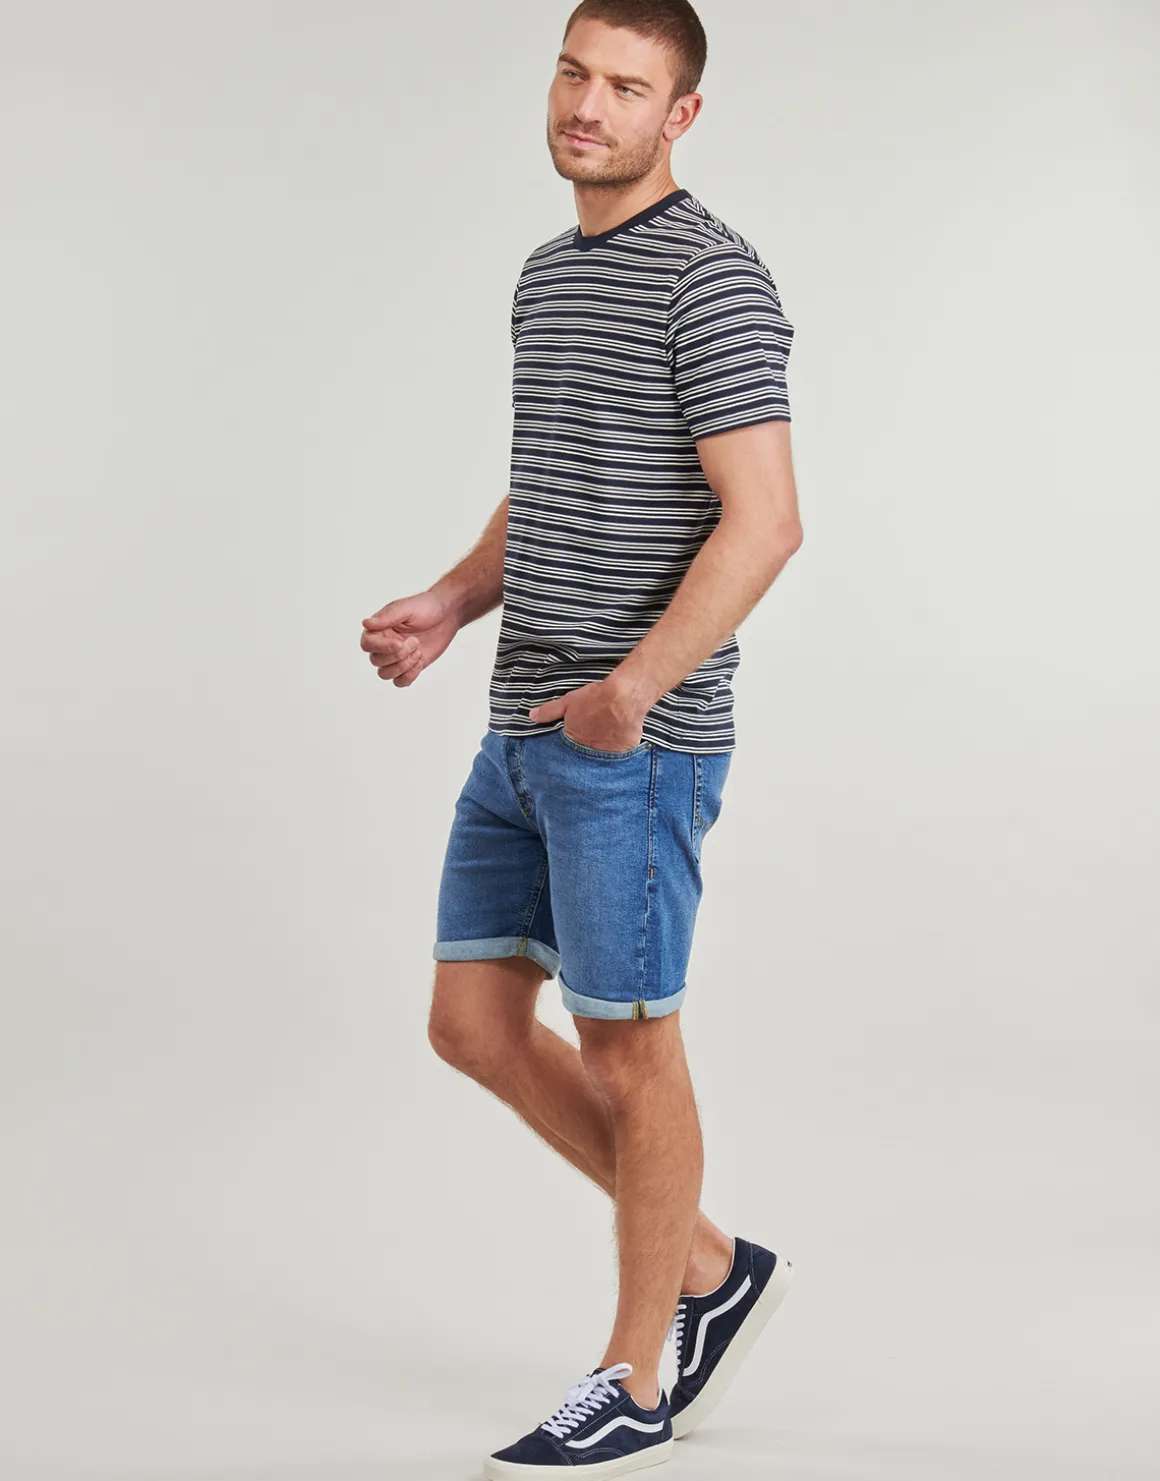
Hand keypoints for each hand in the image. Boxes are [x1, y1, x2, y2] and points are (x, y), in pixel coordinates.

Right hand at [361, 589, 458, 686]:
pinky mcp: (408, 666)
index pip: (367, 644)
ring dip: (403, 667)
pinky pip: (399, 682)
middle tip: (415, 642)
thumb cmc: (426, 607)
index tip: (400, 643)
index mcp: (379, 629)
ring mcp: (395, 657)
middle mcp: (384, 644)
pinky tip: (420, 661)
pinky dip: (409, 676)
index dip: (382, 647)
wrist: (446, 616)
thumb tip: (365, 623)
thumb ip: (387, 617)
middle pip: (376, 661)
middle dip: (397, 656)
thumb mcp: (406, 609)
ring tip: (418, 652)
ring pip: (385, 674)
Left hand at [529, 677, 646, 749]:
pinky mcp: (624, 753)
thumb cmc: (595, 698)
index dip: (568, 752)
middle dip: (584, 757)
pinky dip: (618, 753)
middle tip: (588, 749)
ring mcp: (608, 755)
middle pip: (584, 759)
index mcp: (574, 741)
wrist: (624, 698)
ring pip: (602, 760)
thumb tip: (531, 716)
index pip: (567, 754)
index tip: (571, 749)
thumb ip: (549, 711)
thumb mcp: (569, 702)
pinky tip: (617, 745)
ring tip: (603, 746)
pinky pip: (619, 758)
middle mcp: (590, 752)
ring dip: (600, 755)